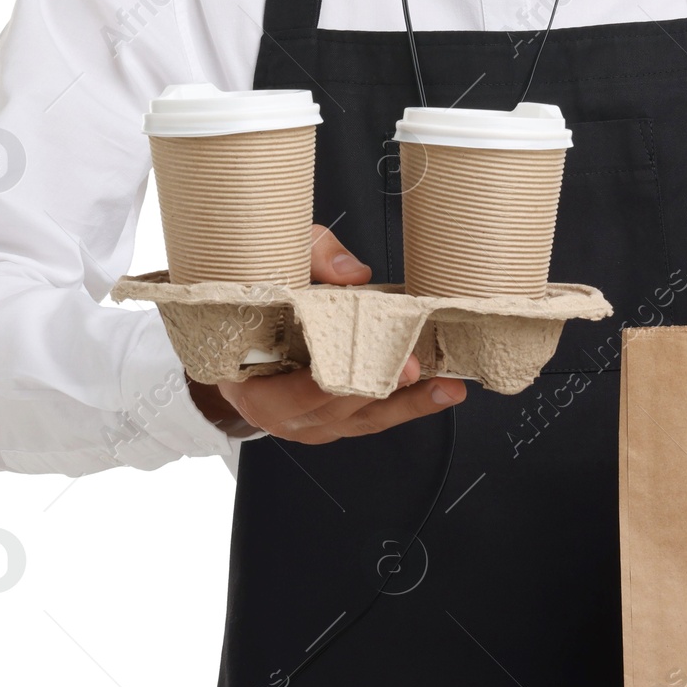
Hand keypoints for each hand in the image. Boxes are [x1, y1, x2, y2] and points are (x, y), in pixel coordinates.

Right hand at [186, 224, 466, 441]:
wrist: (240, 333)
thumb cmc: (258, 301)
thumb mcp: (276, 267)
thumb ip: (311, 262)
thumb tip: (354, 273)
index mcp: (252, 386)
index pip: (294, 392)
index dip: (331, 380)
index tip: (365, 364)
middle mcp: (282, 415)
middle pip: (337, 409)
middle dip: (380, 388)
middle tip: (414, 367)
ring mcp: (312, 423)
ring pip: (364, 420)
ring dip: (408, 404)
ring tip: (446, 388)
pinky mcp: (337, 421)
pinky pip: (374, 417)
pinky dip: (407, 404)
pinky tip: (440, 389)